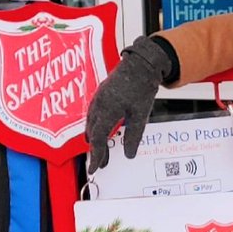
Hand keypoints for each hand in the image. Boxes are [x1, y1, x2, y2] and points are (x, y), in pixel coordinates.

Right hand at [84, 36, 172, 172]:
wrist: (141, 63)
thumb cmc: (142, 86)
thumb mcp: (141, 115)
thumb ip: (134, 136)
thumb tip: (129, 154)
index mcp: (107, 109)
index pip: (99, 139)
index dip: (97, 155)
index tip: (96, 168)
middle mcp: (98, 104)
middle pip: (93, 133)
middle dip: (96, 150)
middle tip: (102, 164)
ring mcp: (98, 98)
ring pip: (91, 124)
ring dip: (95, 139)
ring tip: (101, 152)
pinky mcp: (100, 94)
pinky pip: (93, 115)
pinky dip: (95, 127)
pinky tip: (100, 132)